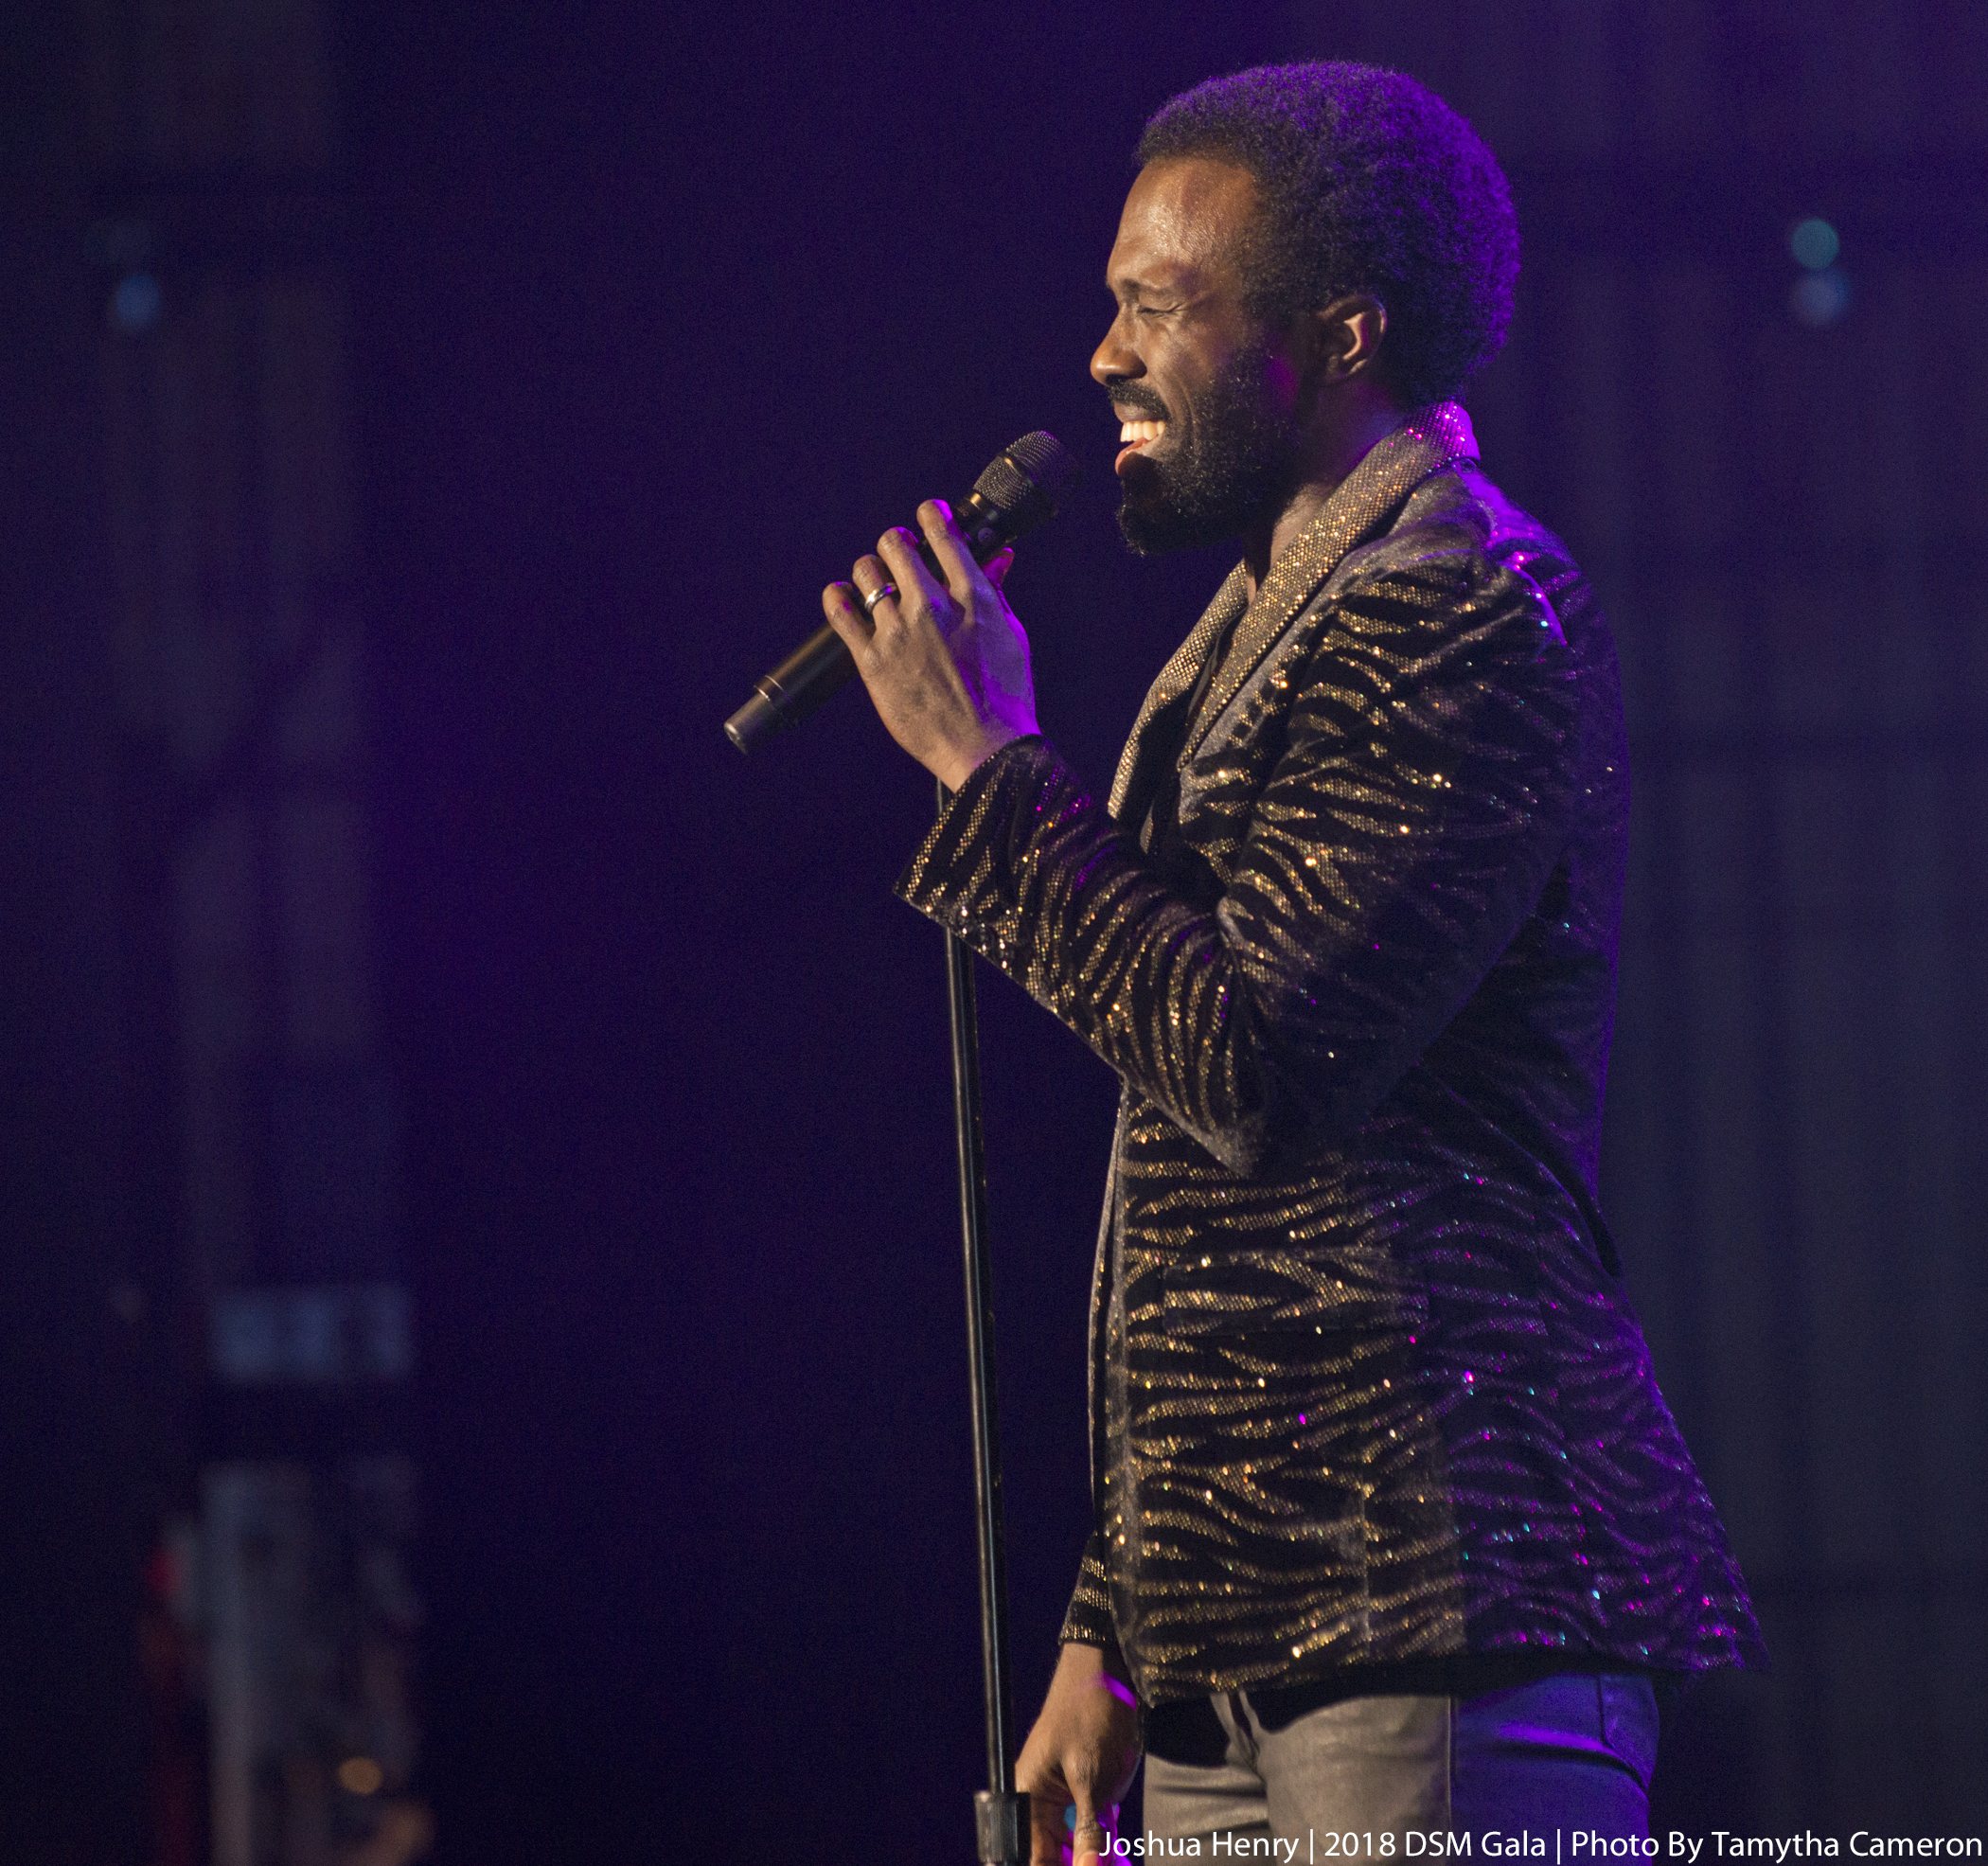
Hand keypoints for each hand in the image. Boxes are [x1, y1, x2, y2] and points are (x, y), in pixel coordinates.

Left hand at [821, 500, 1039, 790]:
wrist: (986, 748)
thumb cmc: (1006, 695)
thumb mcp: (1011, 635)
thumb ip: (996, 592)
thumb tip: (999, 557)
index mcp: (971, 597)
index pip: (942, 532)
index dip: (930, 515)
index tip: (926, 516)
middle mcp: (931, 607)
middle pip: (895, 543)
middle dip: (896, 543)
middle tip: (898, 555)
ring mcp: (898, 633)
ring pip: (865, 571)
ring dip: (869, 570)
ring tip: (875, 584)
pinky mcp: (872, 661)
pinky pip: (840, 612)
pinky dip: (838, 597)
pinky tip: (842, 597)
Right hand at [1015, 1643, 1141, 1865]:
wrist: (1112, 1676)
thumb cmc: (1088, 1713)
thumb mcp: (1089, 1775)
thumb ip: (1088, 1828)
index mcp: (1028, 1798)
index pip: (1035, 1857)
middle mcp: (1042, 1804)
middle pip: (1054, 1855)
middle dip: (1080, 1863)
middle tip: (1105, 1863)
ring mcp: (1067, 1800)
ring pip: (1078, 1848)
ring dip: (1097, 1857)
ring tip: (1115, 1859)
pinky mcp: (1089, 1795)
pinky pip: (1095, 1831)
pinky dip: (1108, 1846)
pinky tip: (1119, 1855)